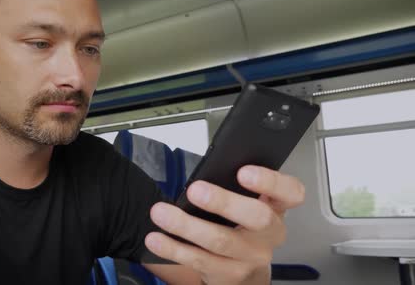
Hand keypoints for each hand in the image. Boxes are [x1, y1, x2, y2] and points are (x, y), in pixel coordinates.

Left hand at [144, 165, 305, 284]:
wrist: (245, 270)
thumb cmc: (240, 225)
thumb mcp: (246, 203)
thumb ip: (234, 187)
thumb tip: (202, 175)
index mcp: (276, 207)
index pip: (290, 192)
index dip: (270, 181)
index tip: (243, 172)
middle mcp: (270, 234)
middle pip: (256, 217)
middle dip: (223, 202)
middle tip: (196, 190)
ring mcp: (252, 258)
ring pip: (220, 241)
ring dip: (186, 226)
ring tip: (160, 213)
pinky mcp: (229, 276)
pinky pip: (199, 261)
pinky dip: (173, 249)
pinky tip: (156, 240)